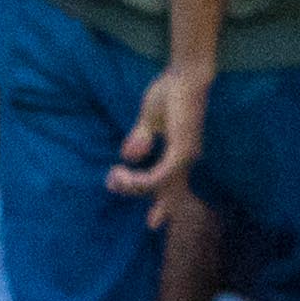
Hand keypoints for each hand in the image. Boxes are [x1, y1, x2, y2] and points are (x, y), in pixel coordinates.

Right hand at [108, 60, 208, 213]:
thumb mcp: (149, 119)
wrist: (184, 75)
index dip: (164, 201)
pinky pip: (159, 176)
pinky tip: (124, 175)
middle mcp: (186, 157)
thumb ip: (140, 138)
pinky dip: (141, 180)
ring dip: (133, 186)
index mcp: (181, 151)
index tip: (154, 221)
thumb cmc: (170, 91)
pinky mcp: (181, 150)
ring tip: (112, 178)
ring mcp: (185, 155)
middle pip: (173, 191)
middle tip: (152, 225)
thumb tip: (129, 156)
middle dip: (163, 209)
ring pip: (158, 185)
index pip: (173, 182)